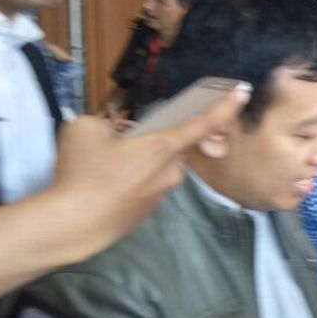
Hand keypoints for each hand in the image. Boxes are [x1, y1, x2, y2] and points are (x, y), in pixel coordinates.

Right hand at [51, 87, 248, 262]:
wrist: (73, 225)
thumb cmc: (83, 173)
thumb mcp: (85, 128)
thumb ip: (106, 123)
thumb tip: (112, 133)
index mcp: (163, 146)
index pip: (204, 123)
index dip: (226, 106)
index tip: (243, 92)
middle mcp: (171, 171)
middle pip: (171, 146)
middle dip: (151, 140)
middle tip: (118, 141)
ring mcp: (161, 195)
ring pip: (155, 167)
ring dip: (137, 162)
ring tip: (101, 168)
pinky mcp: (147, 213)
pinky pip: (144, 187)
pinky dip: (128, 183)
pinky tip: (102, 187)